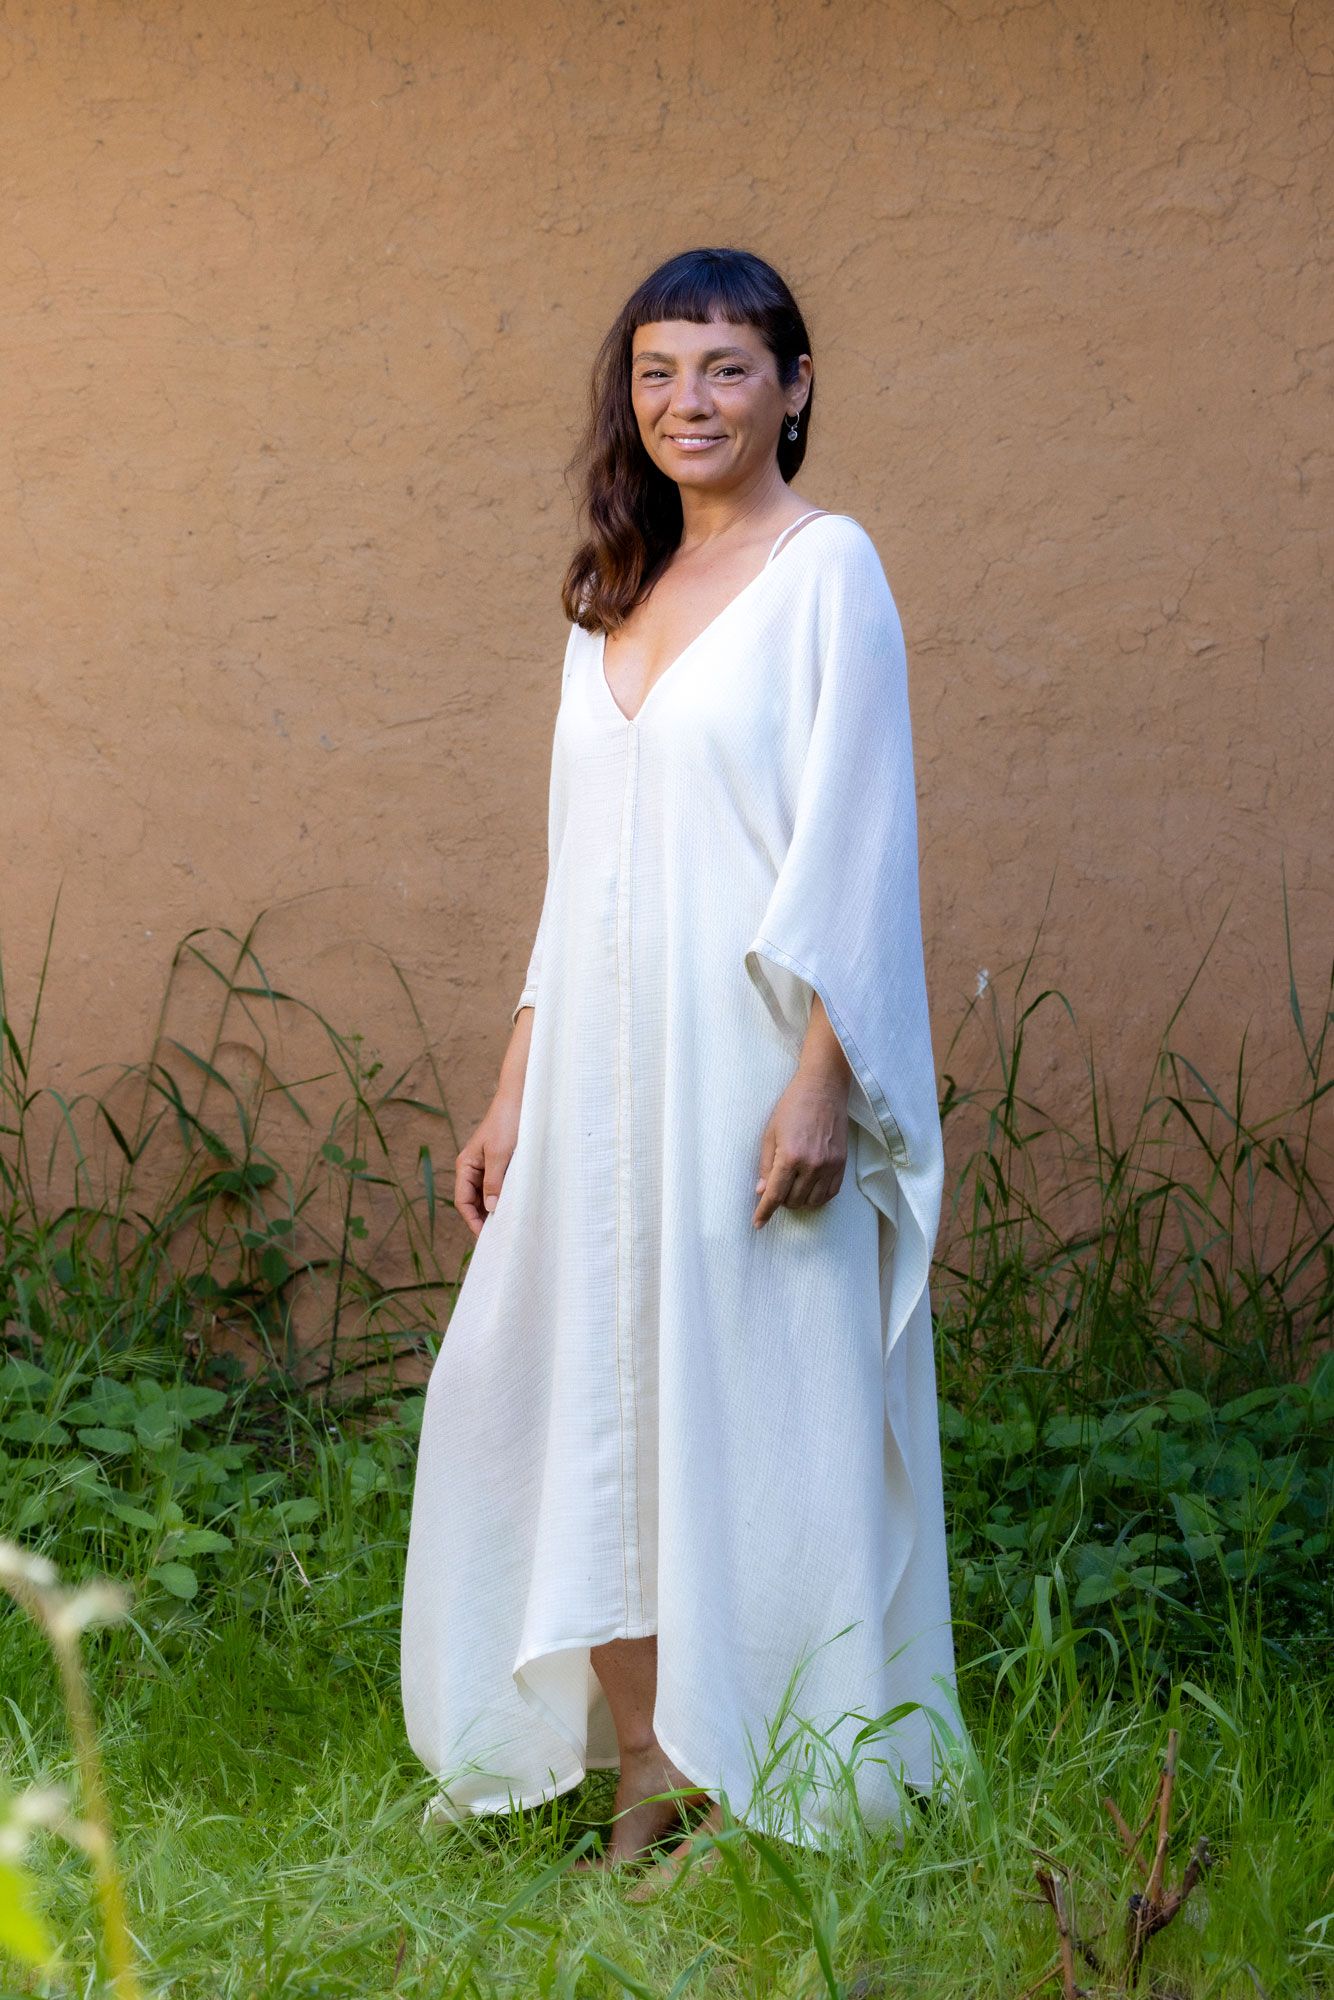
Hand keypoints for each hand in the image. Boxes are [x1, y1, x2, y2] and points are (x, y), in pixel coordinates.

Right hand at [454, 1007, 533, 1236]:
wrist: (521, 1098)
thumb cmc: (508, 1123)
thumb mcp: (500, 1154)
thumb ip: (494, 1182)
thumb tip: (490, 1209)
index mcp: (466, 1165)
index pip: (463, 1202)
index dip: (473, 1221)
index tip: (487, 1236)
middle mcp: (473, 1168)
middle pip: (474, 1202)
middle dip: (484, 1219)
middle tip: (501, 1236)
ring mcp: (488, 1166)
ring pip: (487, 1196)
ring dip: (496, 1209)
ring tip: (510, 1225)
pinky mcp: (502, 1163)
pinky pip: (499, 1186)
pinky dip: (505, 1198)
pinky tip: (517, 1206)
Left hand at [752, 994, 850, 1228]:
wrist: (823, 1088)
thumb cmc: (792, 1107)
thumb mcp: (770, 1134)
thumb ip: (766, 1166)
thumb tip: (762, 1192)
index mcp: (790, 1156)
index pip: (775, 1195)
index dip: (764, 1212)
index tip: (758, 1223)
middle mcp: (812, 1164)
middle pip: (793, 1201)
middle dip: (780, 1202)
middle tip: (774, 1189)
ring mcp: (830, 1165)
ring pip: (812, 1202)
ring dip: (798, 1201)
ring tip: (791, 1189)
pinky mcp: (842, 1163)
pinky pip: (830, 1194)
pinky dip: (817, 1197)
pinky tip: (809, 1189)